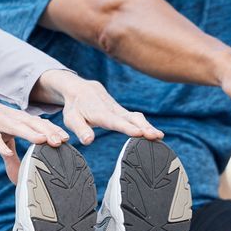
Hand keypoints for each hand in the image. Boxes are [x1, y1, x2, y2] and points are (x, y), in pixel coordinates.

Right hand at [0, 80, 67, 183]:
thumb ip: (9, 157)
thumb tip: (17, 178)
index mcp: (15, 119)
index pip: (37, 124)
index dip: (51, 130)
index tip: (67, 140)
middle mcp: (8, 117)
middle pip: (30, 124)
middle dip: (47, 132)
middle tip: (62, 141)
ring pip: (14, 126)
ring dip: (29, 133)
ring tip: (43, 141)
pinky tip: (5, 150)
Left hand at [35, 69, 161, 145]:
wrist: (81, 90)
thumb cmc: (76, 107)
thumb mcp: (71, 119)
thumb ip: (80, 129)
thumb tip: (88, 140)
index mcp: (100, 113)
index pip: (115, 121)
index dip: (127, 127)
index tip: (139, 133)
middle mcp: (112, 110)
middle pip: (131, 118)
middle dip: (144, 126)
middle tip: (155, 136)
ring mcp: (120, 110)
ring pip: (136, 117)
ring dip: (148, 126)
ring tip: (159, 137)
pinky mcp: (123, 112)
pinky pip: (137, 118)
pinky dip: (146, 125)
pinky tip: (156, 134)